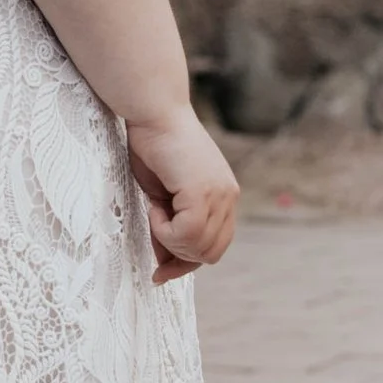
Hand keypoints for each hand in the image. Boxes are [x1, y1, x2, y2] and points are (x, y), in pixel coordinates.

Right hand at [126, 104, 237, 281]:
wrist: (154, 111)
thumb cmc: (154, 146)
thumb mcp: (163, 196)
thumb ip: (170, 227)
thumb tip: (164, 265)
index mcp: (224, 197)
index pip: (216, 246)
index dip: (187, 261)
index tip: (161, 271)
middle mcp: (228, 197)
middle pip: (210, 253)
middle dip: (178, 254)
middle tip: (154, 233)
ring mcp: (219, 194)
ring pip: (199, 246)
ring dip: (169, 239)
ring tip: (154, 211)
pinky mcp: (203, 191)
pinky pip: (186, 232)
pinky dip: (164, 229)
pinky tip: (154, 206)